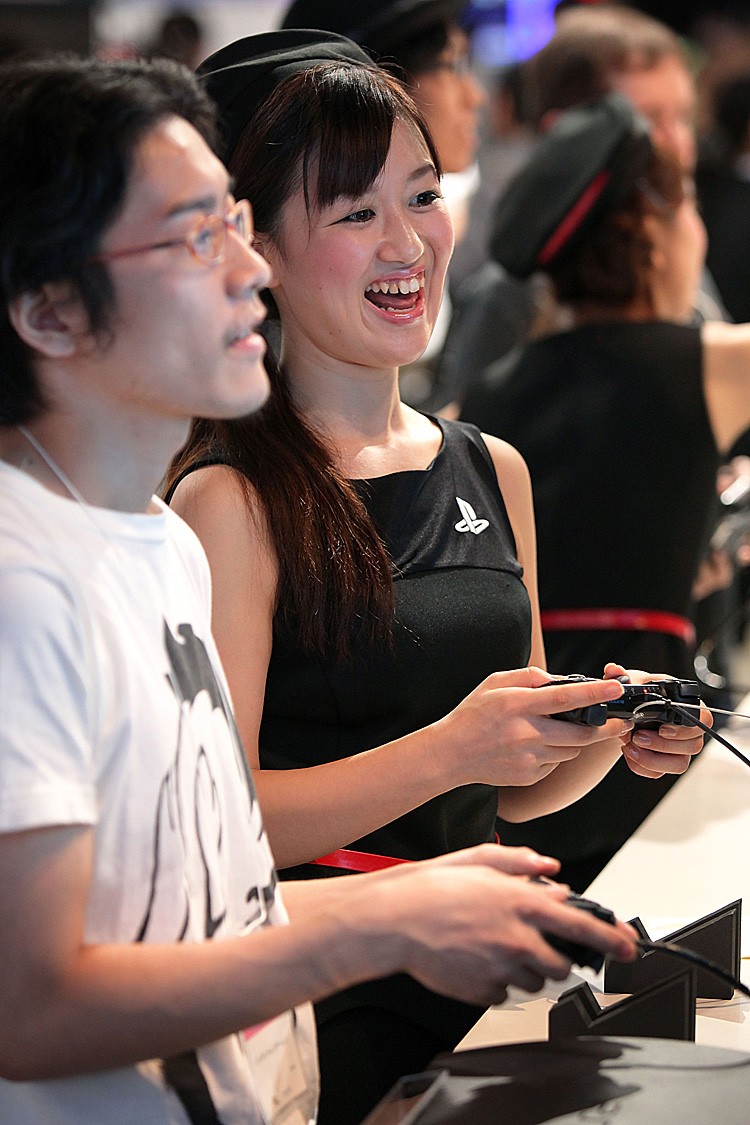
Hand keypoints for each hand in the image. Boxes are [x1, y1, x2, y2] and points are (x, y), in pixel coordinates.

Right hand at [359, 844, 636, 1007]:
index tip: (627, 949)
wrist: (395, 920)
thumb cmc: (432, 888)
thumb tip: (551, 869)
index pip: (582, 926)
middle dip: (553, 956)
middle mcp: (517, 938)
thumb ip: (522, 864)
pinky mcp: (483, 990)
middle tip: (531, 943)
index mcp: (522, 903)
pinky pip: (504, 993)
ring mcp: (501, 967)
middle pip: (560, 964)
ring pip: (533, 981)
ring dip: (524, 967)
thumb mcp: (480, 860)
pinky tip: (476, 959)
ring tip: (492, 945)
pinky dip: (497, 980)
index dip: (611, 940)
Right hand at [431, 666, 632, 788]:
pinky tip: (533, 746)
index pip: (565, 697)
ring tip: (556, 729)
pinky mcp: (529, 775)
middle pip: (581, 733)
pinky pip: (555, 763)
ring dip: (575, 739)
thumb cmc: (473, 714)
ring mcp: (528, 757)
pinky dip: (554, 753)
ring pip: (571, 749)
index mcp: (518, 704)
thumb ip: (529, 676)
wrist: (450, 754)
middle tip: (619, 721)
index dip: (595, 693)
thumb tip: (559, 679)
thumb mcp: (494, 683)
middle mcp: (525, 732)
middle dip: (606, 727)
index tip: (617, 688)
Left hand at [603, 663, 708, 778]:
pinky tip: (629, 754)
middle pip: (693, 745)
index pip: (703, 719)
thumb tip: (613, 670)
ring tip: (630, 746)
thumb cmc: (635, 695)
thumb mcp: (629, 682)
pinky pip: (659, 773)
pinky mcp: (665, 763)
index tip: (662, 729)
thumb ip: (620, 676)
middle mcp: (688, 730)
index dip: (685, 728)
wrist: (625, 714)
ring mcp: (679, 749)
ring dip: (652, 759)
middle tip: (637, 736)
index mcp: (686, 705)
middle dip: (662, 745)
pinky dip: (642, 767)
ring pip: (679, 764)